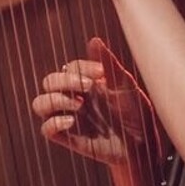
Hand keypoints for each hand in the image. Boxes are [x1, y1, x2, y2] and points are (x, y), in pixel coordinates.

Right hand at [33, 36, 161, 169]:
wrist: (144, 145)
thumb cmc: (137, 112)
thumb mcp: (126, 86)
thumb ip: (109, 64)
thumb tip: (94, 40)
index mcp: (87, 83)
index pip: (69, 67)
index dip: (80, 67)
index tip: (101, 73)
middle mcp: (75, 98)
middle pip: (49, 82)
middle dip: (64, 81)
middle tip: (88, 87)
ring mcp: (71, 118)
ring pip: (40, 104)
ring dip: (54, 100)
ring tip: (79, 104)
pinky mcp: (70, 138)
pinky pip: (46, 129)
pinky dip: (53, 123)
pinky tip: (72, 121)